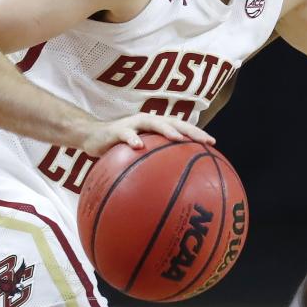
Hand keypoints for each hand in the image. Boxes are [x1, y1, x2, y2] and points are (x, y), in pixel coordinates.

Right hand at [81, 112, 214, 155]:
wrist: (92, 137)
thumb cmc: (120, 148)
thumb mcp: (139, 155)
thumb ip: (154, 163)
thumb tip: (173, 185)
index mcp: (157, 127)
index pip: (182, 127)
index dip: (197, 133)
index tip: (213, 143)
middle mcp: (149, 121)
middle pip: (174, 122)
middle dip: (190, 130)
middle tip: (204, 140)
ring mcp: (134, 124)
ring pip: (154, 124)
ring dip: (166, 129)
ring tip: (177, 138)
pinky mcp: (117, 130)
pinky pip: (126, 134)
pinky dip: (132, 139)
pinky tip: (138, 147)